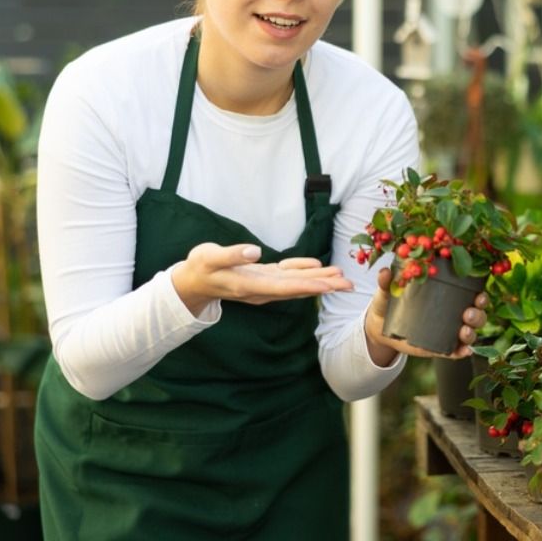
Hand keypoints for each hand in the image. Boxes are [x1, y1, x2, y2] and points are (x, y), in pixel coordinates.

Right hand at [172, 242, 352, 315]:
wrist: (191, 281)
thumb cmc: (199, 267)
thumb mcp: (210, 257)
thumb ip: (232, 254)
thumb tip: (255, 251)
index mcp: (249, 285)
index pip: (284, 287)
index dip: (308, 285)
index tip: (330, 285)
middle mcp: (260, 290)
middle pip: (297, 288)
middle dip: (324, 286)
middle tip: (350, 284)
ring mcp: (263, 286)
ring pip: (296, 284)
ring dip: (320, 280)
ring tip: (343, 278)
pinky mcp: (263, 279)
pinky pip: (288, 277)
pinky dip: (304, 272)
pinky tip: (319, 266)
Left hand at [364, 267, 486, 365]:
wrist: (380, 325)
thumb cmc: (390, 300)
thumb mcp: (389, 291)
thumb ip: (387, 282)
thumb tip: (385, 272)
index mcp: (447, 294)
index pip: (472, 294)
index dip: (480, 295)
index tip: (479, 295)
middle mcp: (452, 313)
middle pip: (476, 315)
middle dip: (478, 315)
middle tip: (468, 314)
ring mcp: (447, 332)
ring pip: (470, 334)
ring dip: (472, 333)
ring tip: (464, 331)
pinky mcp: (439, 348)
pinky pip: (456, 351)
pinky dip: (463, 352)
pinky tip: (464, 351)